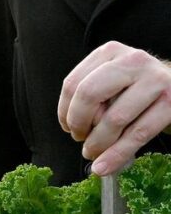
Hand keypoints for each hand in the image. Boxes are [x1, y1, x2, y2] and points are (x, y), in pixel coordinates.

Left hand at [57, 41, 170, 175]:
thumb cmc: (138, 88)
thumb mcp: (114, 81)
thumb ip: (93, 95)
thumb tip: (72, 125)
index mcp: (110, 52)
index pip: (74, 82)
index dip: (65, 110)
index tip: (66, 126)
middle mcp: (132, 61)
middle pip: (89, 94)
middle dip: (78, 122)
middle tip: (78, 137)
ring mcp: (155, 80)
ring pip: (114, 118)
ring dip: (98, 143)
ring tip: (92, 152)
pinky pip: (137, 134)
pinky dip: (117, 155)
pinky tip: (104, 166)